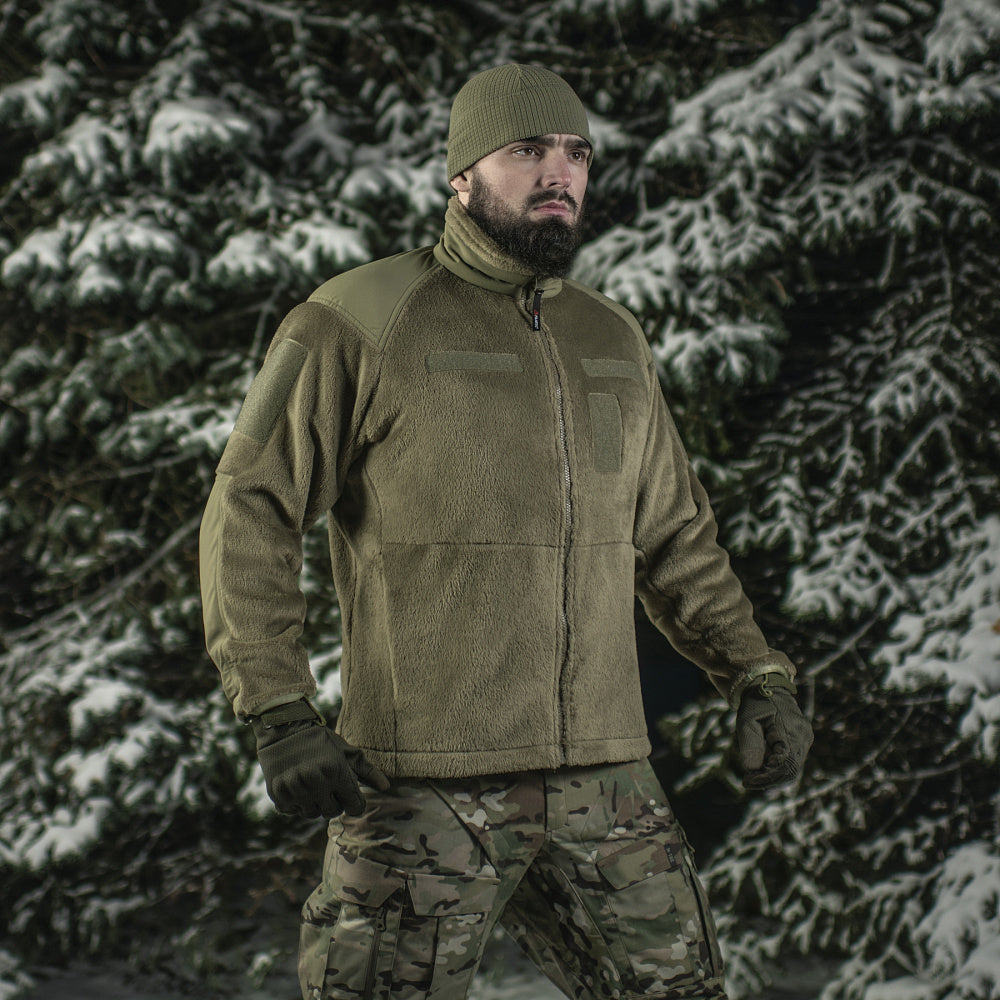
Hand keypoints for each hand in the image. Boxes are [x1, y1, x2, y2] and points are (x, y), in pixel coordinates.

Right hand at [251, 702, 389, 817]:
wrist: (284, 730)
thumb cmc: (319, 740)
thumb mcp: (346, 751)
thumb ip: (367, 770)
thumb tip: (386, 787)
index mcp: (336, 772)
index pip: (354, 806)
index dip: (354, 802)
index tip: (349, 796)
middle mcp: (316, 783)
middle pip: (333, 812)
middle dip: (333, 802)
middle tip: (328, 786)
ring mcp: (295, 790)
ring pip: (312, 814)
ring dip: (314, 803)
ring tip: (312, 785)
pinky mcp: (278, 795)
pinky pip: (294, 811)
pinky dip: (296, 803)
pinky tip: (297, 786)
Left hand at [736, 675, 812, 789]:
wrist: (767, 686)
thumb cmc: (755, 704)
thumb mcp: (747, 722)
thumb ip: (750, 746)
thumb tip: (753, 771)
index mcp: (791, 732)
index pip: (783, 766)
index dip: (766, 778)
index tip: (747, 781)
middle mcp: (803, 737)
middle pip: (790, 771)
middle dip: (768, 780)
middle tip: (749, 781)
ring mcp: (805, 739)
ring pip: (792, 768)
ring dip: (773, 775)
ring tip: (753, 775)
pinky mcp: (803, 740)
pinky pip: (792, 761)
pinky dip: (778, 768)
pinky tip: (762, 767)